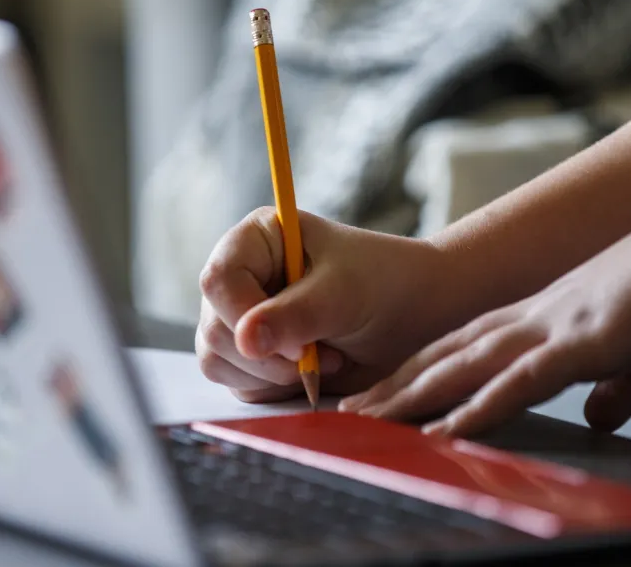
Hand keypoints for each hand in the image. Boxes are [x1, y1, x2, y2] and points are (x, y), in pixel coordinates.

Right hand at [196, 207, 445, 402]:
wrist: (416, 314)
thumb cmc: (384, 284)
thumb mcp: (342, 295)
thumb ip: (294, 316)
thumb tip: (245, 340)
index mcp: (256, 240)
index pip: (218, 280)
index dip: (246, 318)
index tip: (294, 346)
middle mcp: (241, 277)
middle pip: (214, 329)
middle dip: (266, 356)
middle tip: (317, 354)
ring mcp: (243, 318)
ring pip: (219, 361)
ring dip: (271, 376)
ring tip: (325, 360)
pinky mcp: (254, 355)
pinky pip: (240, 385)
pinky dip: (276, 389)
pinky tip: (315, 372)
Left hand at [341, 200, 630, 435]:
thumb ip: (616, 386)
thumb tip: (598, 417)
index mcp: (547, 314)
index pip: (468, 344)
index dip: (425, 368)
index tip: (388, 390)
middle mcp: (537, 315)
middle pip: (450, 352)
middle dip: (399, 383)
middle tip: (352, 408)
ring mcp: (555, 325)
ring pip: (467, 364)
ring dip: (417, 394)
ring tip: (373, 419)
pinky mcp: (584, 340)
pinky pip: (520, 380)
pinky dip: (481, 405)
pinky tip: (449, 427)